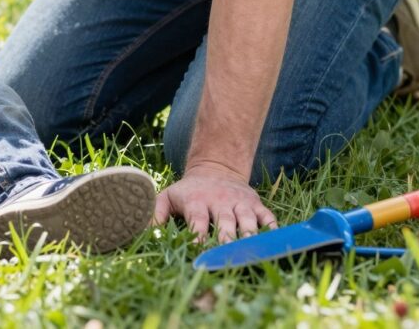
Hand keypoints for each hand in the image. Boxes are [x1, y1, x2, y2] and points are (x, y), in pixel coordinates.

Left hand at [153, 163, 277, 242]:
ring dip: (250, 234)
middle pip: (225, 221)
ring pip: (247, 219)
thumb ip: (155, 214)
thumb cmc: (188, 191)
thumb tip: (143, 233)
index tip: (198, 249)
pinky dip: (272, 227)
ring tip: (252, 249)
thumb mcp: (168, 196)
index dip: (198, 235)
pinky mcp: (255, 203)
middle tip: (228, 253)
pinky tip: (275, 239)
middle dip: (226, 237)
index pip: (198, 220)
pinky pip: (267, 215)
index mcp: (197, 201)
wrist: (216, 167)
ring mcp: (239, 202)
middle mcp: (220, 201)